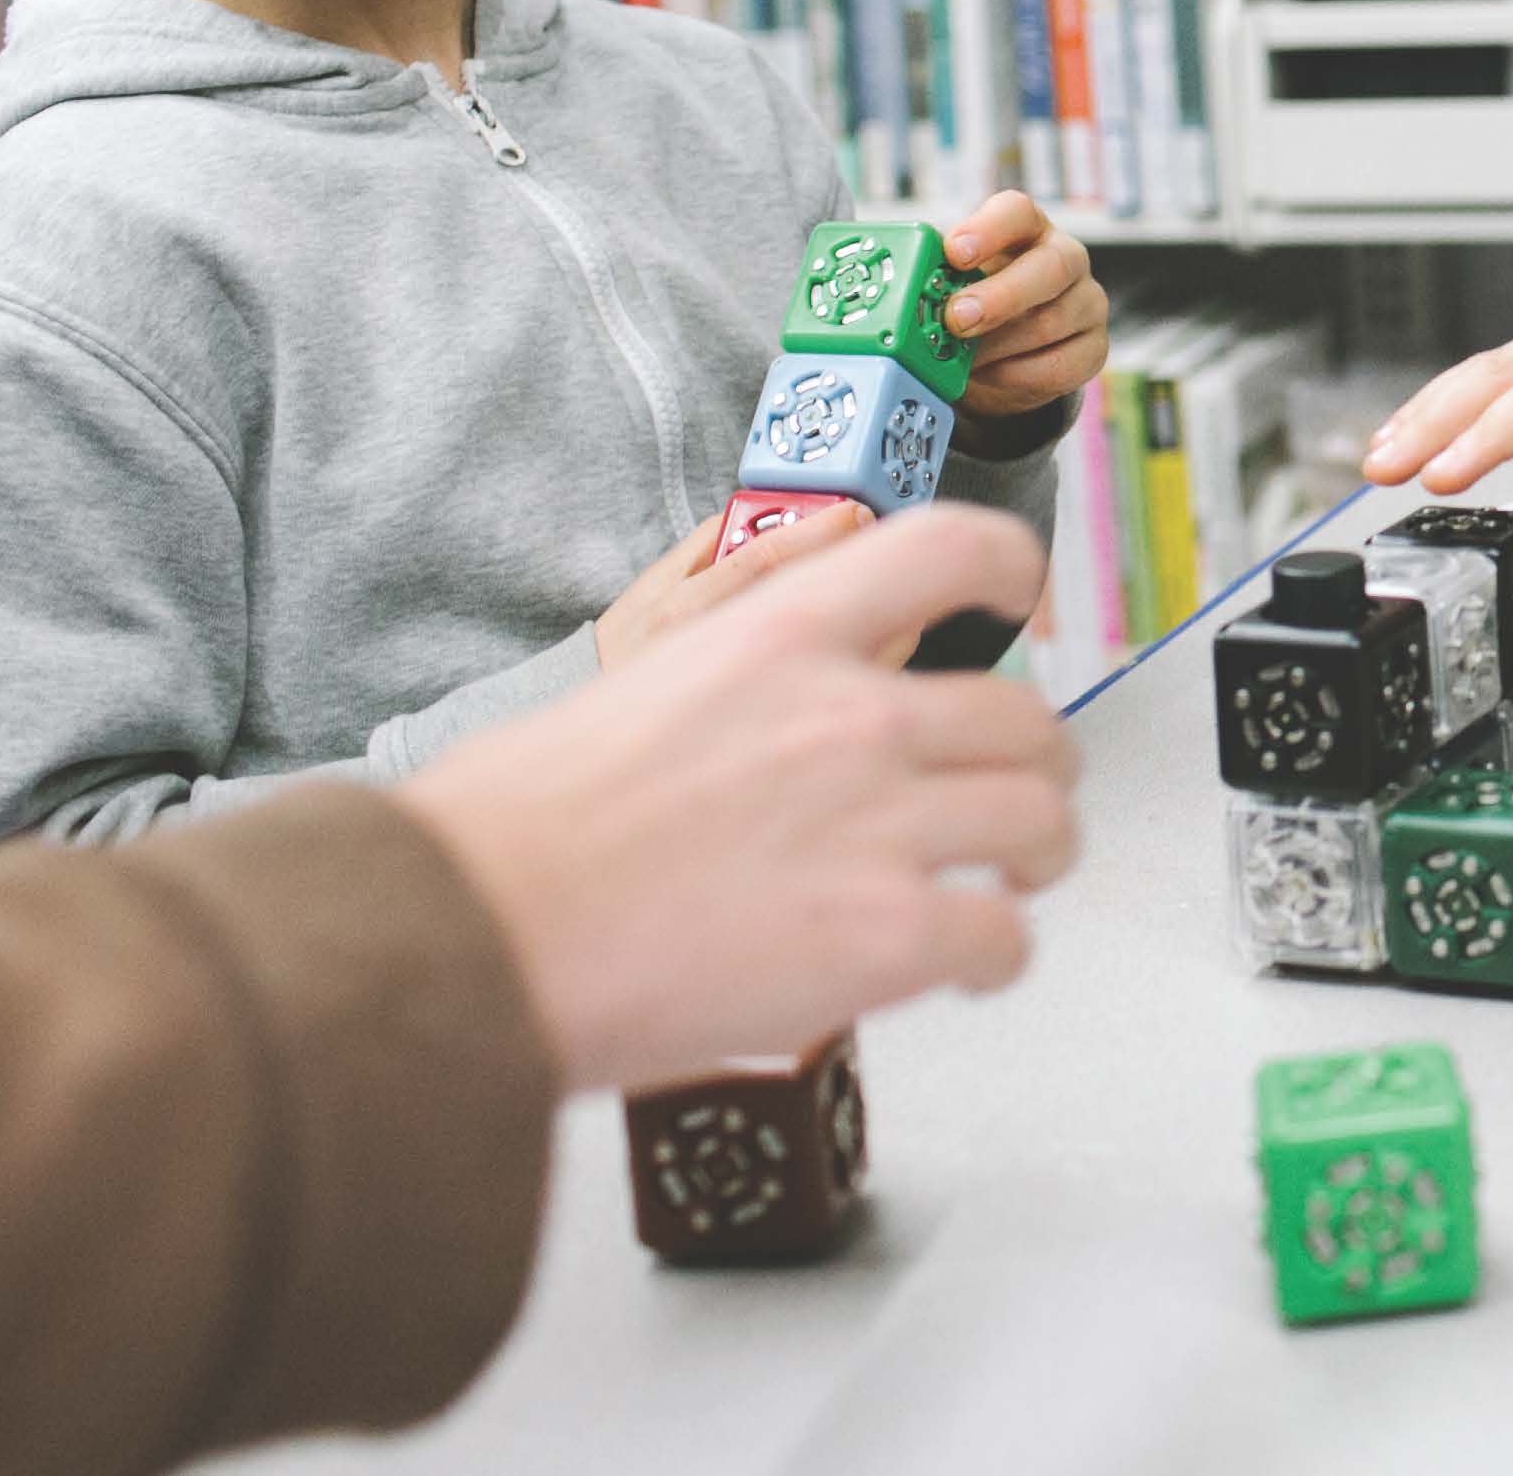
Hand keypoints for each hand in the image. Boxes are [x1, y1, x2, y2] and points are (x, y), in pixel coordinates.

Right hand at [402, 503, 1078, 1095]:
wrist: (475, 937)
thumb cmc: (515, 827)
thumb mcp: (644, 677)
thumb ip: (745, 673)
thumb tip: (784, 699)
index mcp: (785, 631)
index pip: (951, 548)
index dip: (1006, 569)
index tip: (1017, 597)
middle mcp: (855, 715)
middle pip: (1020, 718)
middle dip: (1030, 760)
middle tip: (1012, 792)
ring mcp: (880, 824)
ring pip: (1038, 820)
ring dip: (1036, 852)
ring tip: (1010, 880)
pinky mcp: (888, 939)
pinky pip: (1003, 939)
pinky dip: (997, 956)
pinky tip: (965, 964)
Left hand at [943, 195, 1108, 433]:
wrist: (1004, 350)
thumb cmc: (975, 299)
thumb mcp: (956, 280)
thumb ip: (939, 278)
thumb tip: (906, 291)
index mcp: (1027, 227)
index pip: (1017, 212)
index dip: (987, 230)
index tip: (954, 252)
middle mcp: (1066, 257)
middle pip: (1049, 267)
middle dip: (999, 297)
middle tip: (957, 319)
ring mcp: (1088, 302)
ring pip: (1050, 323)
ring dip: (997, 346)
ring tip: (960, 359)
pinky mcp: (1095, 348)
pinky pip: (1060, 367)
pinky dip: (1016, 376)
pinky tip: (988, 375)